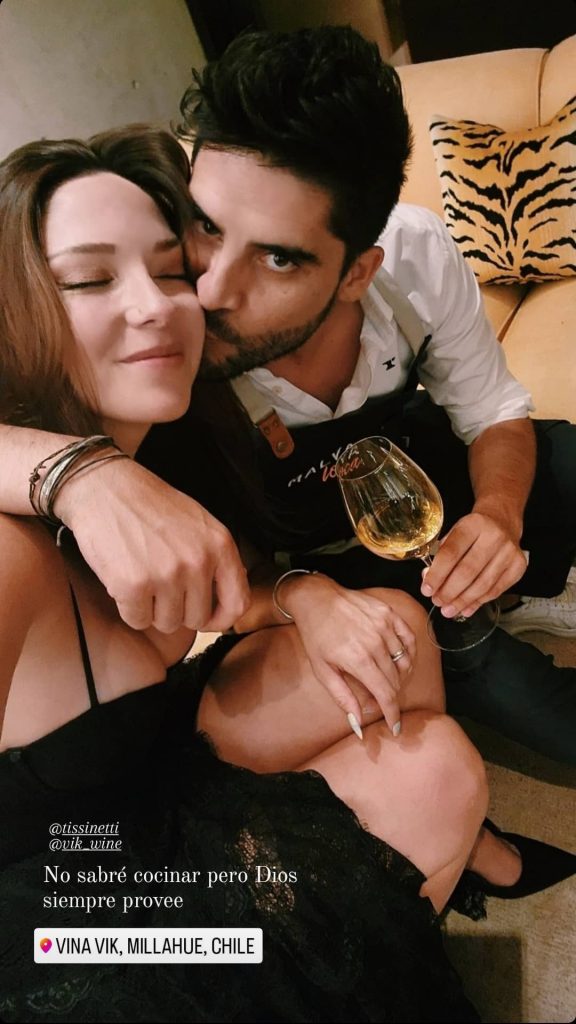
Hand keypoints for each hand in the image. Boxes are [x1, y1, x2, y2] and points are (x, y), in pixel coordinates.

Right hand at [55, 458, 249, 631]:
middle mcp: (198, 561)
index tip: (207, 620)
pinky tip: (123, 582)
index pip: (237, 603)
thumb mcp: (199, 523)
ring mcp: (166, 574)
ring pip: (167, 623)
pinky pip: (137, 620)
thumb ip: (216, 558)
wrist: (104, 487)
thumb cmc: (149, 504)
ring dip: (152, 610)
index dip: (221, 619)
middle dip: (177, 610)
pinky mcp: (133, 585)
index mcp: (219, 545)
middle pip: (197, 619)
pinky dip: (129, 609)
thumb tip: (229, 598)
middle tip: (159, 587)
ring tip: (142, 578)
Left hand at [281, 574, 415, 735]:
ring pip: (404, 662)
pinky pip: (409, 639)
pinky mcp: (389, 614)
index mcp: (359, 660)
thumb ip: (343, 698)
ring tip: (385, 680)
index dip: (392, 714)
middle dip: (388, 696)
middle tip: (375, 698)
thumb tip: (358, 724)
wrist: (317, 598)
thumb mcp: (322, 670)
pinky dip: (409, 654)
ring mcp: (384, 626)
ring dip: (399, 677)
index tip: (395, 727)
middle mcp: (375, 643)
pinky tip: (400, 660)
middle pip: (395, 681)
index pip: (386, 695)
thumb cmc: (316, 635)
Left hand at [421, 510, 526, 617]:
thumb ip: (440, 555)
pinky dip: (478, 602)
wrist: (503, 521)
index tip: (427, 589)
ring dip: (462, 601)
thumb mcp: (454, 533)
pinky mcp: (519, 566)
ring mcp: (509, 552)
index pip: (451, 553)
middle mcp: (494, 536)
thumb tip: (428, 580)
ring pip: (482, 585)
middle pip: (467, 572)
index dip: (437, 574)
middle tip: (437, 601)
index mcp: (473, 524)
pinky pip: (496, 590)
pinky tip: (466, 608)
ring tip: (449, 609)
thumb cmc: (474, 530)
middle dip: (449, 591)